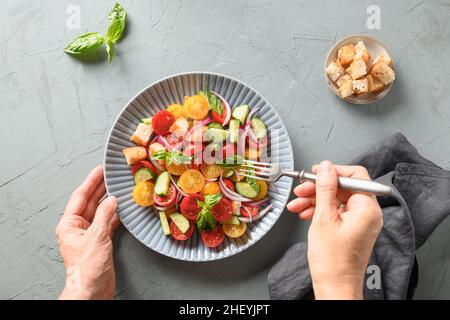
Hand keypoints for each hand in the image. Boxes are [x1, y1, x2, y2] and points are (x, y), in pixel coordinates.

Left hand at [56, 166, 119, 299]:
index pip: (80, 196)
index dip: (91, 182)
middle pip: (90, 202)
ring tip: (118, 187)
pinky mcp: (100, 241)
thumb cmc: (87, 268)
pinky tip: (122, 207)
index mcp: (69, 224)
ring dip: (109, 200)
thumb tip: (112, 200)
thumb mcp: (96, 237)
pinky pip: (107, 222)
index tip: (100, 170)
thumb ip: (104, 215)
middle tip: (110, 174)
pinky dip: (115, 215)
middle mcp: (77, 227)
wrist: (91, 290)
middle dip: (100, 188)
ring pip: (100, 211)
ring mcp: (89, 234)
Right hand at [287, 161, 382, 299]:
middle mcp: (367, 213)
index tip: (315, 172)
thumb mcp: (324, 218)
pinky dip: (319, 210)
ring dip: (314, 199)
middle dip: (318, 188)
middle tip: (301, 190)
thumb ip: (325, 189)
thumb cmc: (333, 261)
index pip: (355, 175)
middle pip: (343, 187)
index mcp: (368, 208)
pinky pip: (335, 211)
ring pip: (336, 199)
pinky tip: (304, 214)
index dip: (333, 172)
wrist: (334, 287)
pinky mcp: (351, 228)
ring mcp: (360, 221)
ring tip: (297, 205)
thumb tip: (325, 167)